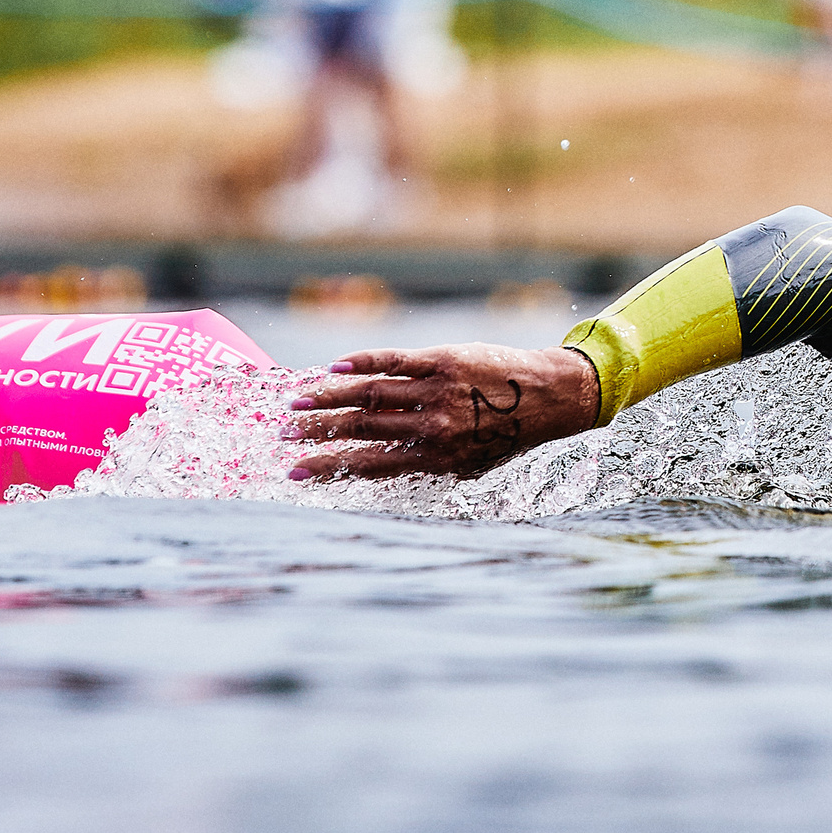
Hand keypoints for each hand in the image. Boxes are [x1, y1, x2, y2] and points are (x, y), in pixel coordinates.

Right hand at [285, 343, 599, 481]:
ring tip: (297, 402)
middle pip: (362, 429)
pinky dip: (363, 362)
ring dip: (329, 398)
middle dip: (318, 433)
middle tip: (283, 433)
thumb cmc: (506, 435)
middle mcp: (432, 427)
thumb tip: (378, 470)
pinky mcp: (444, 361)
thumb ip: (425, 465)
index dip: (328, 469)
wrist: (548, 397)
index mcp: (434, 458)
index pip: (369, 465)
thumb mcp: (468, 465)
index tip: (295, 472)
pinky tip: (335, 366)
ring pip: (371, 394)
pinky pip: (396, 360)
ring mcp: (437, 392)